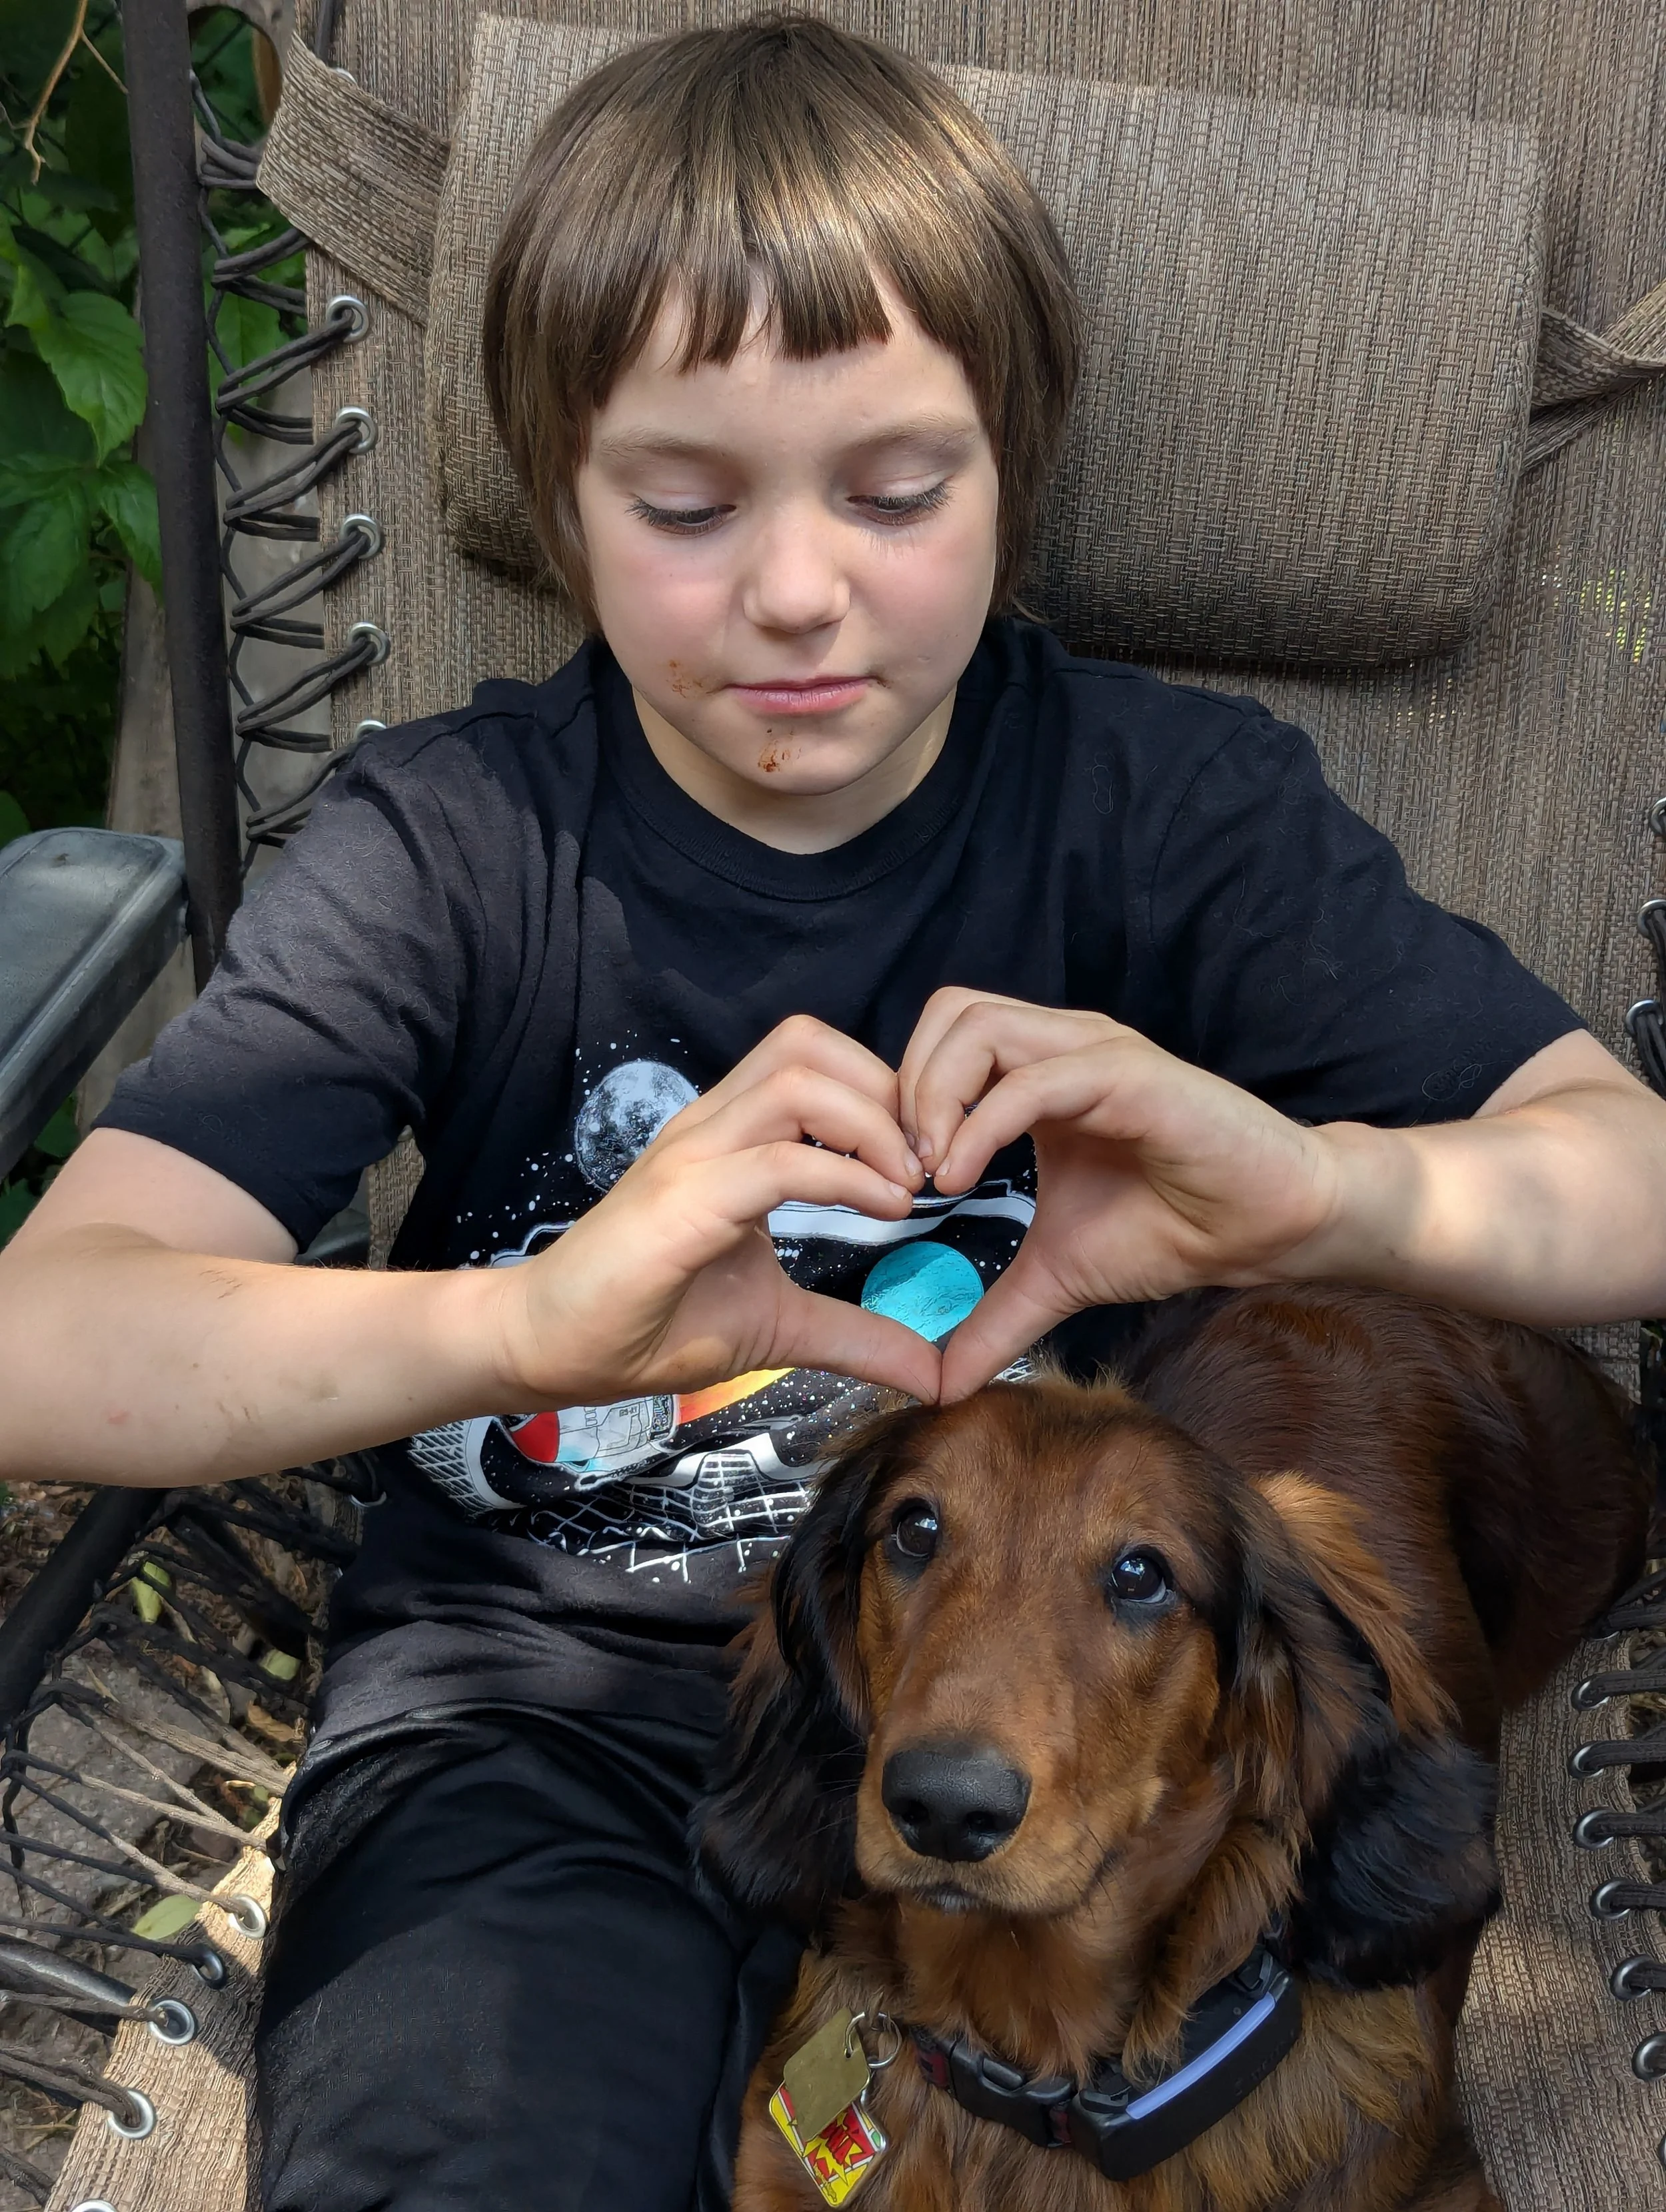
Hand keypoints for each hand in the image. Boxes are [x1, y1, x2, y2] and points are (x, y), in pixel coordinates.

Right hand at [493, 1016, 939, 1407]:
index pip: (814, 1059)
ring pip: (799, 1080)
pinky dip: (847, 1178)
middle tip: (926, 1163)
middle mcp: (710, 1127)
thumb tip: (933, 1374)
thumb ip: (855, 1335)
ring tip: (907, 1185)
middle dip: (887, 1090)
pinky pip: (779, 1161)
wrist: (547, 1348)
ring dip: (873, 1124)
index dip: (882, 1090)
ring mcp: (692, 1156)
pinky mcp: (681, 1200)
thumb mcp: (779, 1328)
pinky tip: (884, 1211)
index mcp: (730, 1137)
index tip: (924, 1159)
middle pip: (810, 1044)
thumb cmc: (648, 1325)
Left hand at [897, 990, 1340, 1397]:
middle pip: (949, 1012)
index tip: (893, 1180)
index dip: (901, 1100)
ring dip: (933, 1096)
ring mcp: (1094, 1054)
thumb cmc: (1176, 1229)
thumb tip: (939, 1383)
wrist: (1270, 1227)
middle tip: (903, 1170)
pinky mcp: (1127, 1074)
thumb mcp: (1059, 1278)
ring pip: (977, 1025)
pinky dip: (979, 1124)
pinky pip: (1031, 1080)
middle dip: (905, 1085)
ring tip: (932, 1174)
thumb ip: (995, 1320)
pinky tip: (960, 1178)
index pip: (942, 1042)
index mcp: (1039, 1077)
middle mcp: (1062, 1049)